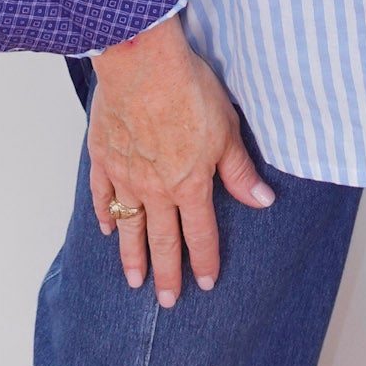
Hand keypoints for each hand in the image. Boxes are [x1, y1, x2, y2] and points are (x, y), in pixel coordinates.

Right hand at [87, 14, 275, 305]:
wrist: (143, 63)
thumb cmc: (189, 90)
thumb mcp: (226, 129)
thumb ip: (239, 170)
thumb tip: (263, 200)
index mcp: (190, 184)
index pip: (201, 233)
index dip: (205, 261)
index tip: (206, 283)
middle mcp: (156, 189)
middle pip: (163, 241)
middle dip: (168, 274)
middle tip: (167, 302)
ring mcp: (126, 176)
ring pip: (130, 227)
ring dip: (133, 256)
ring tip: (135, 281)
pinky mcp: (103, 157)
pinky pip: (102, 195)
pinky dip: (105, 214)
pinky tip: (107, 228)